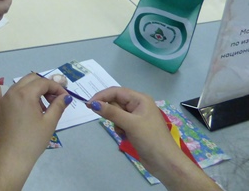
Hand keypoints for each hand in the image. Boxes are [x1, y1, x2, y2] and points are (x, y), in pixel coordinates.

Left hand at [0, 74, 69, 164]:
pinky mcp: (1, 106)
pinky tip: (33, 109)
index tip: (65, 97)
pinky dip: (25, 95)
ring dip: (35, 90)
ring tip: (45, 106)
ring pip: (22, 84)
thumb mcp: (49, 122)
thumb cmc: (33, 140)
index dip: (57, 87)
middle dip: (45, 85)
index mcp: (24, 94)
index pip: (43, 82)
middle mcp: (12, 91)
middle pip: (32, 79)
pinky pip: (15, 93)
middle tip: (55, 99)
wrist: (13, 155)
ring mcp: (4, 98)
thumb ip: (58, 105)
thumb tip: (65, 97)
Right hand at [87, 87, 219, 190]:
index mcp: (140, 99)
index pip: (116, 92)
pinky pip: (120, 122)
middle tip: (114, 123)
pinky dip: (119, 128)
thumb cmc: (150, 139)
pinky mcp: (135, 127)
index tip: (88, 105)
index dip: (101, 96)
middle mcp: (138, 105)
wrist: (165, 162)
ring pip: (116, 113)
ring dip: (115, 122)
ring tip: (122, 132)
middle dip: (111, 112)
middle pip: (116, 102)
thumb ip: (111, 112)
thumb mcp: (130, 124)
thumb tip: (93, 103)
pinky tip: (125, 136)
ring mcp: (137, 117)